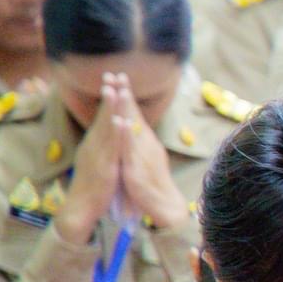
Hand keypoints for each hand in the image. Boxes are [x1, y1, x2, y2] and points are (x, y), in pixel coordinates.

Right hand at [53, 81, 125, 244]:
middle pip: (102, 117)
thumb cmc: (93, 186)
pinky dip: (116, 133)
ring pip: (105, 128)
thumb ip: (104, 146)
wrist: (81, 209)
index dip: (108, 99)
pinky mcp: (105, 167)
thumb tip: (110, 133)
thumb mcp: (99, 161)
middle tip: (112, 75)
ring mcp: (98, 156)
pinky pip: (112, 148)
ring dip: (111, 108)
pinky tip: (121, 121)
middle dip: (108, 96)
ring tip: (115, 90)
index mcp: (94, 144)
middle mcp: (93, 146)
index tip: (112, 79)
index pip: (102, 117)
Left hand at [113, 82, 188, 232]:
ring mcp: (143, 155)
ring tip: (121, 91)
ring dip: (128, 108)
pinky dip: (128, 135)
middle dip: (125, 94)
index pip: (134, 114)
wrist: (166, 207)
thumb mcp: (143, 159)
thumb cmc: (152, 184)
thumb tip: (130, 129)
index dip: (126, 95)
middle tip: (116, 74)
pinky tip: (123, 123)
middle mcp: (146, 144)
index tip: (118, 77)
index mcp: (145, 141)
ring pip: (134, 128)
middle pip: (134, 115)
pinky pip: (132, 150)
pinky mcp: (138, 169)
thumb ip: (137, 143)